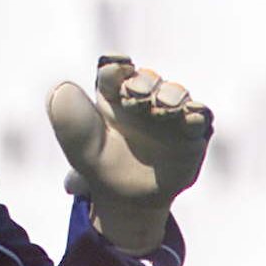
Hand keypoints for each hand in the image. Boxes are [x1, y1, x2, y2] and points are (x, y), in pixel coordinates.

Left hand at [46, 56, 211, 254]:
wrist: (126, 199)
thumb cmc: (98, 161)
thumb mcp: (76, 140)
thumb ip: (66, 114)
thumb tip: (65, 86)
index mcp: (112, 92)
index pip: (115, 69)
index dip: (116, 66)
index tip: (115, 70)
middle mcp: (143, 97)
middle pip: (146, 78)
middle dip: (142, 81)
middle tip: (134, 94)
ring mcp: (169, 113)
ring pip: (176, 92)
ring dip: (171, 94)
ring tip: (161, 108)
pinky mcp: (192, 132)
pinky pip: (200, 115)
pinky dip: (196, 113)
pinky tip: (188, 117)